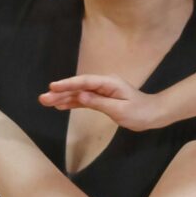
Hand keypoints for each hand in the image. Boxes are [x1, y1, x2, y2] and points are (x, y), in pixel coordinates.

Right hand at [37, 73, 170, 131]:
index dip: (68, 84)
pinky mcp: (101, 99)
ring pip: (78, 94)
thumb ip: (99, 102)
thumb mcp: (120, 110)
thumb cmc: (140, 112)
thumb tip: (81, 96)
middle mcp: (103, 84)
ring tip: (46, 102)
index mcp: (109, 83)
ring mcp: (101, 91)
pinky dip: (72, 103)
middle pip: (78, 87)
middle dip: (60, 92)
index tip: (53, 86)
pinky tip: (60, 106)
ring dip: (63, 98)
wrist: (153, 114)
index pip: (84, 82)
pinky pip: (84, 100)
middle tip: (43, 98)